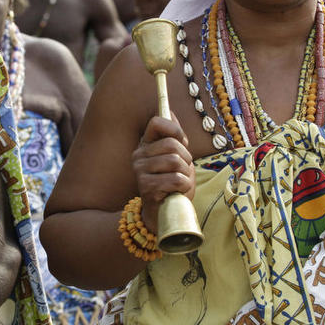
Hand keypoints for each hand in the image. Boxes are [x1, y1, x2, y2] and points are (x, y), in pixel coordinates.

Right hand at [131, 115, 194, 232]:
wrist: (164, 212)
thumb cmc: (172, 183)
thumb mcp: (177, 156)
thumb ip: (174, 137)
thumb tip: (170, 112)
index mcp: (145, 144)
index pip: (158, 122)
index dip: (176, 129)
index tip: (182, 141)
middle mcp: (138, 155)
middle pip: (172, 144)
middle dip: (186, 158)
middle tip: (183, 169)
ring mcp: (140, 171)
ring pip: (175, 162)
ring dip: (186, 174)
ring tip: (179, 182)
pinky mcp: (146, 186)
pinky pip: (176, 179)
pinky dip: (184, 186)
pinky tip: (176, 192)